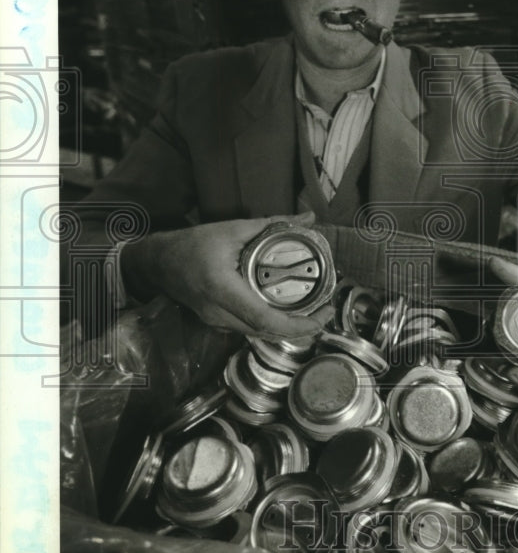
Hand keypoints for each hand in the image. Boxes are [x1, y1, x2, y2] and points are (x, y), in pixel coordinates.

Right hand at [121, 212, 332, 337]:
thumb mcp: (232, 229)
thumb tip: (308, 219)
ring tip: (312, 313)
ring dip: (286, 328)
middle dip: (300, 328)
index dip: (297, 324)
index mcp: (222, 289)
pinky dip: (270, 325)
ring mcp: (216, 322)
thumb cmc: (190, 244)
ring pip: (258, 334)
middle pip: (265, 331)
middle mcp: (218, 313)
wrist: (157, 262)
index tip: (322, 315)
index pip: (263, 318)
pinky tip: (286, 312)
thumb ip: (272, 224)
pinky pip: (248, 329)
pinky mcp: (216, 322)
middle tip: (325, 312)